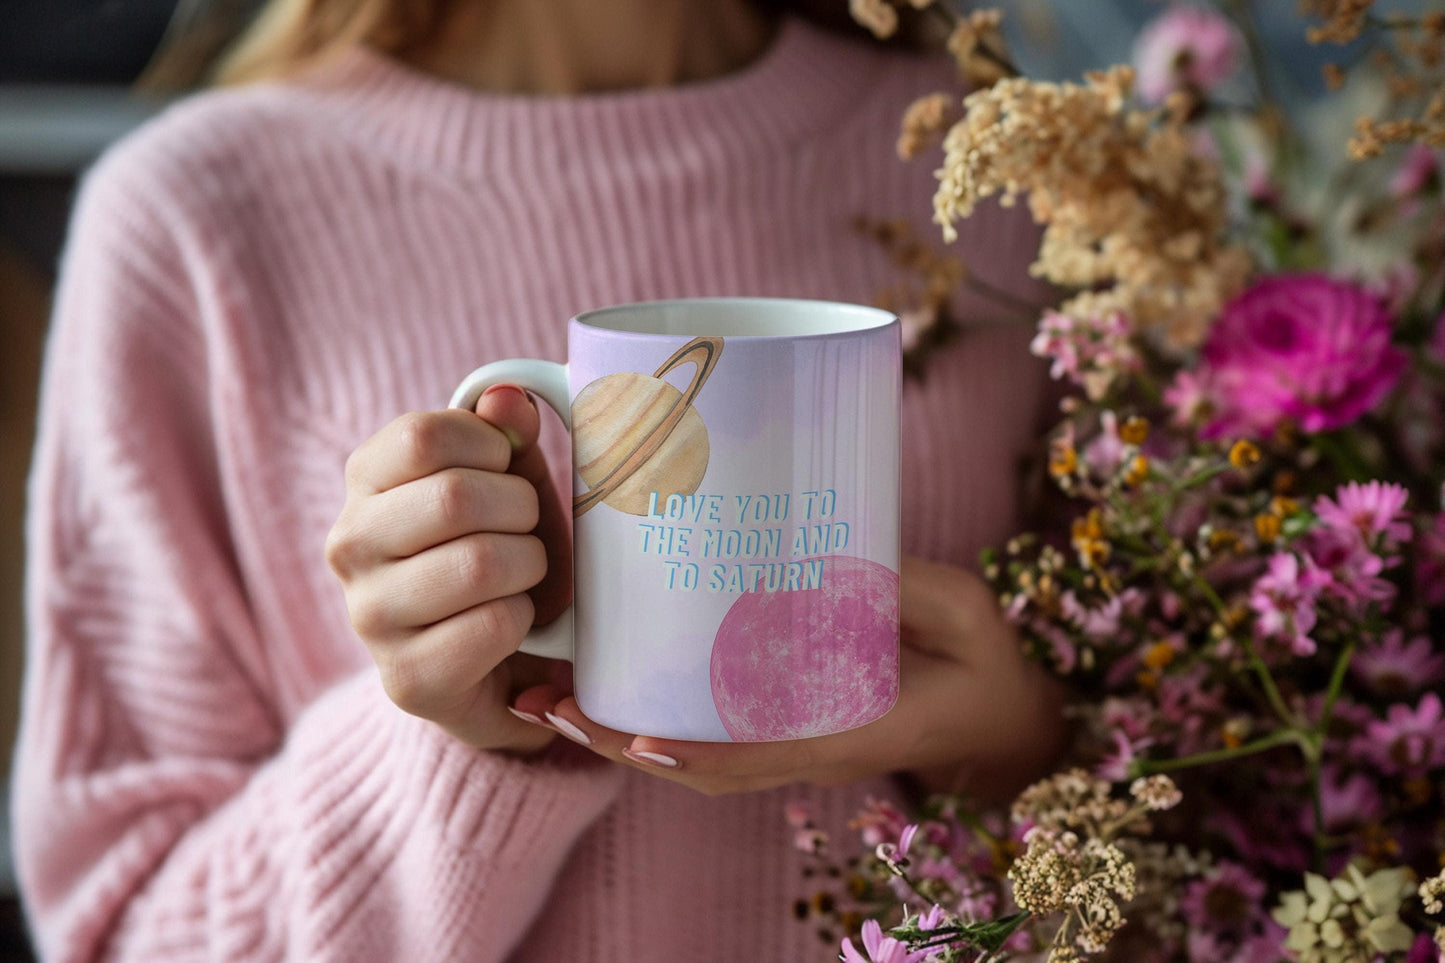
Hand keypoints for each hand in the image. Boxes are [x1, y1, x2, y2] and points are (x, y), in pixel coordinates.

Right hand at [325, 385, 571, 754]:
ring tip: (521, 578)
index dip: (490, 446)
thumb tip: (508, 398)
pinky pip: (493, 625)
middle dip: (521, 510)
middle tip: (526, 531)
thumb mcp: (510, 481)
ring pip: (480, 563)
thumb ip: (508, 433)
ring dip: (528, 568)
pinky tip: (511, 624)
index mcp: (365, 483)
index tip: (505, 470)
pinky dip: (523, 619)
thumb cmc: (502, 551)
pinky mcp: (407, 679)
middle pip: (455, 498)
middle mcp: (349, 546)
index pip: (422, 435)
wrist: (501, 662)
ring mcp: (370, 617)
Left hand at [509, 556, 1065, 797]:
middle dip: (619, 741)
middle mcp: (809, 747)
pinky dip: (655, 721)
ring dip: (619, 734)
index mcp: (850, 730)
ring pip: (693, 757)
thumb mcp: (960, 614)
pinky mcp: (791, 724)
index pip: (757, 756)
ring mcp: (795, 742)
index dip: (694, 752)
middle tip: (544, 701)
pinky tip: (610, 687)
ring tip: (547, 695)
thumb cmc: (983, 663)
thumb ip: (905, 586)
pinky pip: (712, 735)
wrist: (1003, 716)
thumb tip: (829, 553)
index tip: (636, 736)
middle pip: (699, 765)